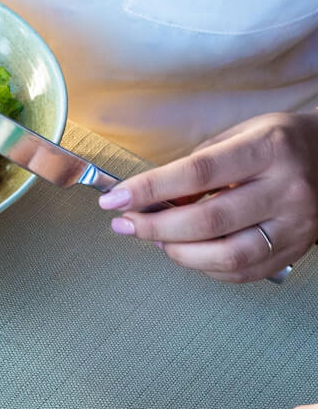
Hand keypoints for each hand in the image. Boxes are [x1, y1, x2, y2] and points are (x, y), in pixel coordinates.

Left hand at [98, 112, 317, 282]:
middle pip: (207, 221)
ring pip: (223, 256)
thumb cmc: (277, 146)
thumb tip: (148, 199)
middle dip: (154, 227)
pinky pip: (237, 272)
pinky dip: (203, 267)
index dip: (148, 190)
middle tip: (126, 225)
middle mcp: (287, 188)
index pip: (197, 173)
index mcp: (269, 148)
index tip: (114, 200)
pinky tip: (191, 251)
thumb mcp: (239, 136)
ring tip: (159, 239)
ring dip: (178, 252)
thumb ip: (195, 167)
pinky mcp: (293, 251)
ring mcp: (294, 225)